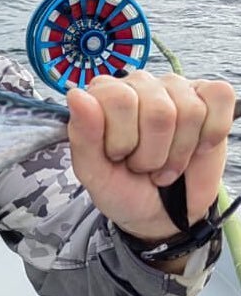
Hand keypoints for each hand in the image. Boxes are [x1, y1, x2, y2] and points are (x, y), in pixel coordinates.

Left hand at [66, 71, 234, 242]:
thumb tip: (76, 95)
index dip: (121, 140)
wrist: (159, 212)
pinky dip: (210, 133)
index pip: (117, 100)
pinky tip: (196, 147)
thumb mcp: (93, 172)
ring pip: (189, 111)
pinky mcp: (208, 96)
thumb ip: (82, 135)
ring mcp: (174, 87)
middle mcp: (138, 84)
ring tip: (164, 164)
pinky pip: (219, 99)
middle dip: (151, 152)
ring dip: (178, 152)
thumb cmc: (120, 187)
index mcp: (103, 95)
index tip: (116, 157)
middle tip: (142, 166)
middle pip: (157, 111)